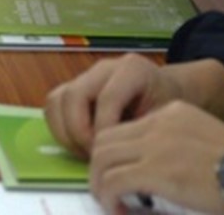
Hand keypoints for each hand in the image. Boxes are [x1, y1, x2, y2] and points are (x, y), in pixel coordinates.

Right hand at [43, 54, 185, 156]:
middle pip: (73, 96)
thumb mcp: (166, 118)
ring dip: (66, 132)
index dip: (104, 130)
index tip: (112, 152)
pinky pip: (54, 106)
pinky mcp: (73, 88)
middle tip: (95, 155)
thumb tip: (119, 155)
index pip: (106, 99)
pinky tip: (80, 145)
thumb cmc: (168, 107)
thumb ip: (142, 131)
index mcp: (132, 69)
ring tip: (86, 152)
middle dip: (79, 132)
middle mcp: (104, 68)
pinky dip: (61, 129)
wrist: (167, 93)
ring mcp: (86, 76)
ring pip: (57, 100)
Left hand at [85, 101, 223, 214]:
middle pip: (105, 141)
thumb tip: (147, 168)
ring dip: (100, 185)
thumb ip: (176, 143)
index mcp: (173, 113)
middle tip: (108, 191)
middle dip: (99, 169)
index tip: (119, 176)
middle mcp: (160, 124)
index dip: (114, 155)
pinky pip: (113, 182)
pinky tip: (120, 210)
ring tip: (111, 202)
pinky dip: (109, 198)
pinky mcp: (156, 171)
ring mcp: (157, 146)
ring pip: (102, 160)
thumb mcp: (205, 140)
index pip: (124, 128)